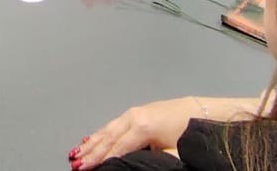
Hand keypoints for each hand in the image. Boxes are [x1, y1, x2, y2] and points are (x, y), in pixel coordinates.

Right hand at [73, 98, 198, 168]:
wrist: (200, 111)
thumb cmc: (188, 131)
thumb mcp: (172, 151)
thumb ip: (152, 160)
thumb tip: (133, 166)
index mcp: (142, 126)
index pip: (116, 148)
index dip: (101, 161)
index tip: (88, 170)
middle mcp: (134, 117)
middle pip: (107, 138)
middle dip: (90, 153)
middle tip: (76, 165)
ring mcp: (134, 112)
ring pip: (107, 130)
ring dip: (90, 143)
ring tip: (76, 154)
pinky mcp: (136, 112)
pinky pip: (112, 125)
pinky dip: (99, 133)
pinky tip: (90, 139)